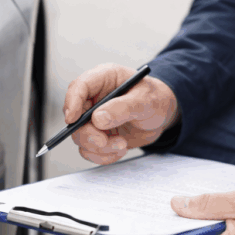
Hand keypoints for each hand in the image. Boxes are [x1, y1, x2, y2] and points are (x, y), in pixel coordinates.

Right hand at [64, 63, 179, 164]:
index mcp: (103, 79)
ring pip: (80, 137)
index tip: (73, 120)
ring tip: (122, 145)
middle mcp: (94, 98)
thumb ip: (123, 108)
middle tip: (105, 142)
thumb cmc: (156, 99)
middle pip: (75, 117)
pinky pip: (89, 150)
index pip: (79, 87)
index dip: (71, 102)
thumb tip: (98, 119)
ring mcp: (94, 118)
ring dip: (99, 147)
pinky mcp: (98, 135)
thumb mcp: (145, 100)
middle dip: (89, 134)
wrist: (163, 116)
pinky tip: (120, 150)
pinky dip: (103, 155)